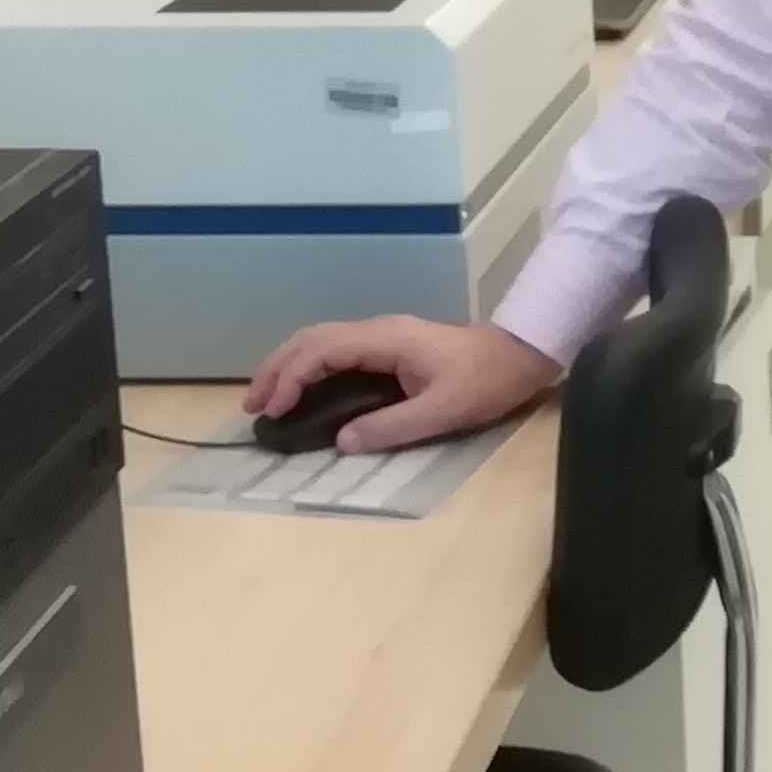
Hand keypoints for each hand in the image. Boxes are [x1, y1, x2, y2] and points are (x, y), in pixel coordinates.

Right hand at [240, 315, 560, 453]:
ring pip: (321, 340)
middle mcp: (378, 330)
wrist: (519, 354)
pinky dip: (310, 366)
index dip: (292, 377)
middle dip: (277, 368)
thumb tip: (341, 441)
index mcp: (386, 339)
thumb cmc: (486, 381)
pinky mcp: (389, 346)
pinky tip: (303, 389)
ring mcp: (383, 335)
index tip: (273, 408)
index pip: (323, 350)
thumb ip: (392, 427)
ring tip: (266, 398)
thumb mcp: (442, 411)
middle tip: (252, 405)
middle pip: (312, 338)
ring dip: (289, 365)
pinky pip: (336, 349)